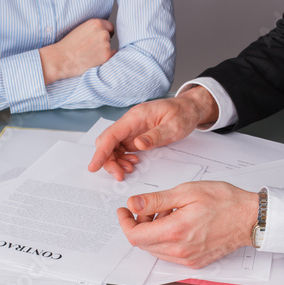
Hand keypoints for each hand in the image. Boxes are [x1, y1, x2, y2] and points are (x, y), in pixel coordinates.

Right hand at [39, 19, 116, 84]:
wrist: (60, 59)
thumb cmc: (67, 46)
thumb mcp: (81, 29)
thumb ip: (93, 30)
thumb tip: (105, 34)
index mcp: (95, 23)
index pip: (109, 27)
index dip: (105, 33)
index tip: (100, 38)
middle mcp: (102, 32)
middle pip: (109, 37)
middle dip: (103, 42)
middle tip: (91, 49)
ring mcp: (106, 44)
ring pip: (110, 48)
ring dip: (104, 51)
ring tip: (89, 55)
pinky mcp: (106, 56)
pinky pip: (112, 57)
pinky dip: (106, 59)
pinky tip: (94, 60)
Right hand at [88, 86, 218, 180]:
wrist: (190, 109)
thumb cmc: (183, 113)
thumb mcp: (174, 126)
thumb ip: (156, 136)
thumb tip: (138, 144)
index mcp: (136, 117)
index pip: (111, 135)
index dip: (100, 152)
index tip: (93, 166)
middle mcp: (130, 123)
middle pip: (107, 142)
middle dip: (108, 161)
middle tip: (120, 175)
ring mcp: (132, 130)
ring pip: (113, 148)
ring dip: (116, 162)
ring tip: (128, 171)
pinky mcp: (135, 136)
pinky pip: (122, 150)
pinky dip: (123, 160)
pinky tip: (133, 164)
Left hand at [117, 181, 258, 268]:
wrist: (250, 217)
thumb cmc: (225, 201)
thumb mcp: (186, 192)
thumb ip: (156, 200)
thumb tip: (133, 204)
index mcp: (175, 231)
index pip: (135, 236)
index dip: (125, 222)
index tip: (124, 211)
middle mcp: (180, 250)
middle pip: (144, 243)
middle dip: (140, 224)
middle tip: (149, 207)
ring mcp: (188, 259)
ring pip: (155, 249)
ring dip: (153, 232)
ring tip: (168, 212)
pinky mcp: (195, 261)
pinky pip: (169, 254)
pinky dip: (165, 239)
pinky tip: (177, 223)